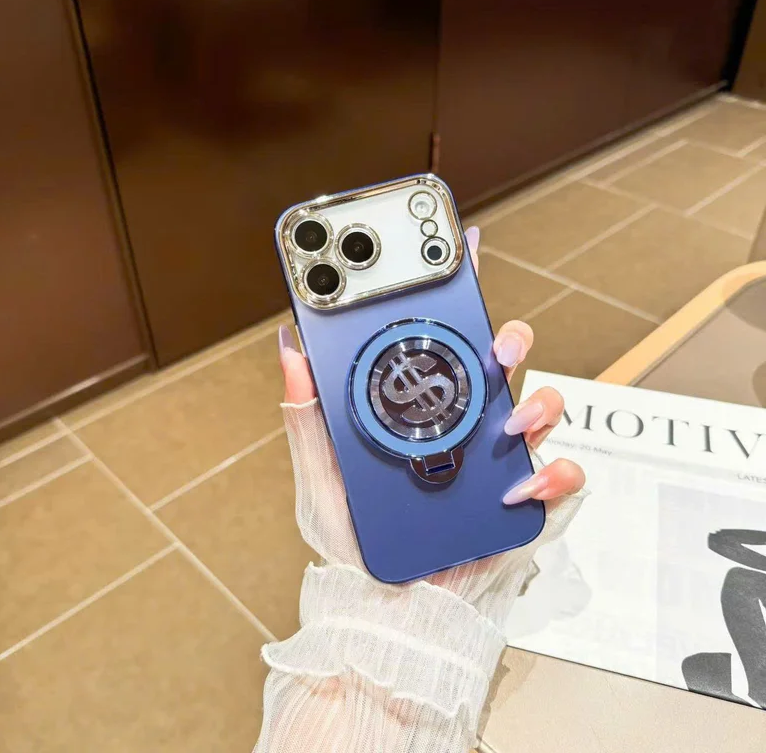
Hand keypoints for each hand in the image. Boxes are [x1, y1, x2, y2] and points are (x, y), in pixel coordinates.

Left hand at [279, 225, 584, 507]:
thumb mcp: (322, 472)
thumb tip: (291, 347)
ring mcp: (499, 460)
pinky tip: (523, 486)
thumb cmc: (356, 537)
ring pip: (541, 408)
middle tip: (494, 343)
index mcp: (424, 407)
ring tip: (509, 426)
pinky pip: (559, 479)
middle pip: (504, 362)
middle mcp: (467, 424)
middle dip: (510, 338)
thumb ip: (309, 414)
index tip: (459, 245)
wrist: (386, 604)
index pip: (445, 339)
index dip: (458, 290)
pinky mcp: (522, 502)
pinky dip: (554, 477)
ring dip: (538, 404)